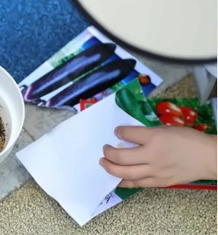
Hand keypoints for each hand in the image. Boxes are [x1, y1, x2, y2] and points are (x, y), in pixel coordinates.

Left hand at [100, 125, 216, 187]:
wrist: (208, 157)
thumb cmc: (188, 140)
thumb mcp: (165, 129)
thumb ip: (146, 133)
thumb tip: (127, 135)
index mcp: (155, 138)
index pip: (128, 134)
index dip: (118, 131)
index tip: (116, 131)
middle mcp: (152, 156)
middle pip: (121, 157)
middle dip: (108, 153)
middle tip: (104, 150)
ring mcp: (155, 172)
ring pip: (125, 173)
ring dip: (111, 168)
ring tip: (104, 163)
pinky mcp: (159, 182)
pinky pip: (137, 183)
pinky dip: (124, 181)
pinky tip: (118, 178)